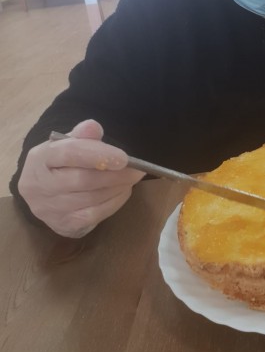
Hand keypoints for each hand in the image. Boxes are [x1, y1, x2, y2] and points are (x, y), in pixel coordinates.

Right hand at [18, 120, 144, 237]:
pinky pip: (94, 215)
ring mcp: (49, 209)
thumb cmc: (60, 162)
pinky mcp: (62, 224)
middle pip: (82, 180)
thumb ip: (81, 135)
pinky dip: (114, 202)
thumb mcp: (67, 143)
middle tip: (137, 169)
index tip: (124, 157)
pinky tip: (123, 191)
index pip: (68, 154)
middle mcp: (39, 186)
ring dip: (117, 188)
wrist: (42, 191)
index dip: (97, 155)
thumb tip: (93, 127)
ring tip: (132, 178)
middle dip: (115, 175)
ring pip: (91, 199)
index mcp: (39, 158)